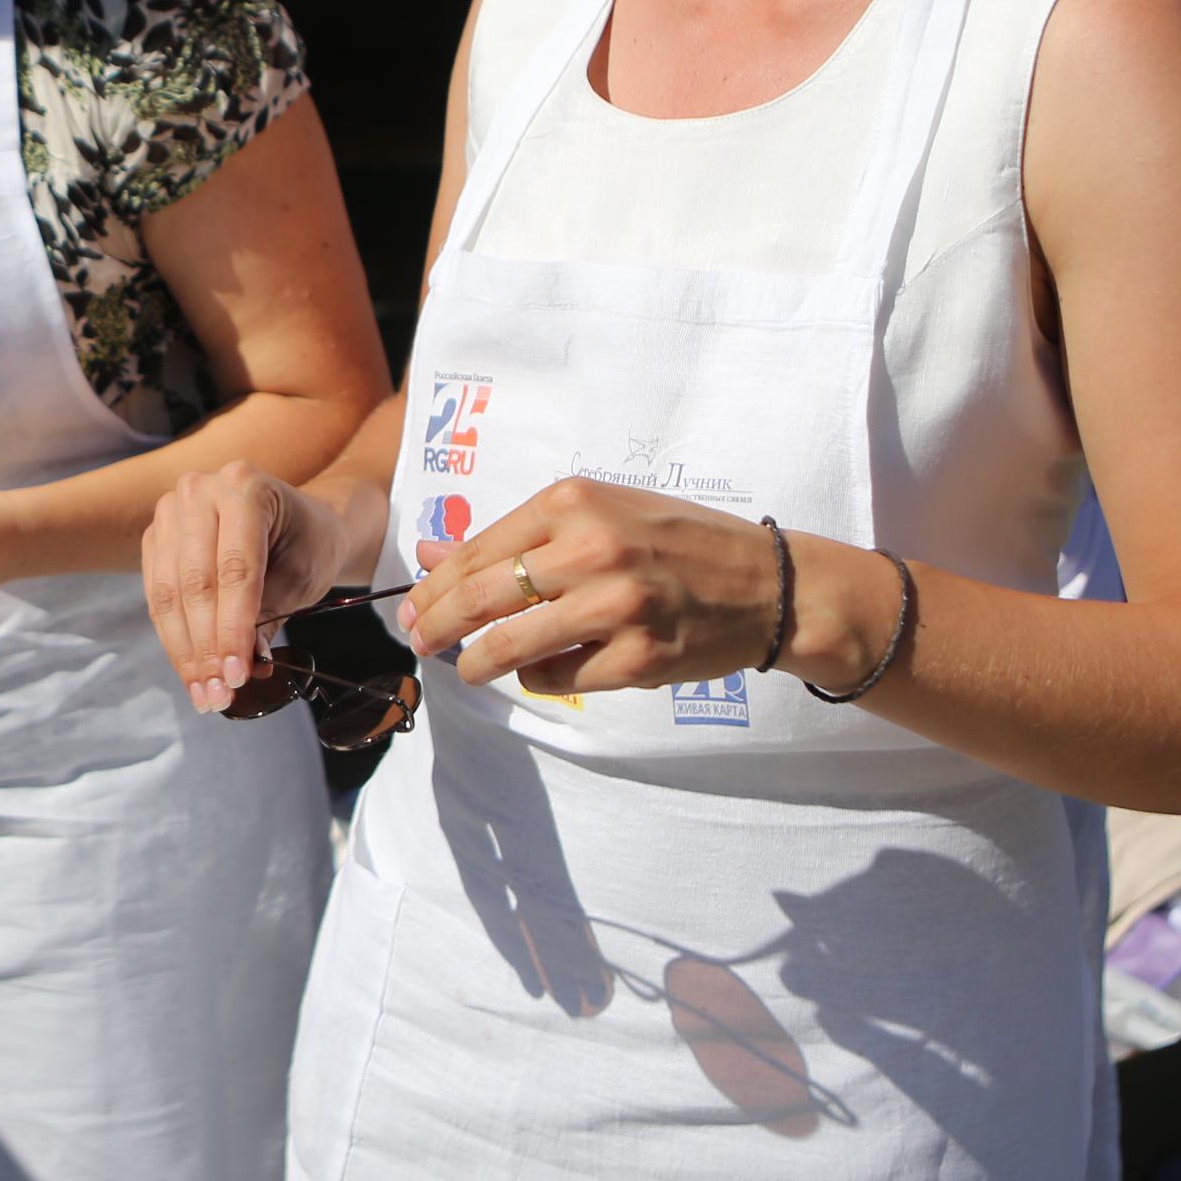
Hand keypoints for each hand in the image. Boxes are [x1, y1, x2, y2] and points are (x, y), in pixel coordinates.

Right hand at [141, 461, 347, 713]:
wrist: (296, 521)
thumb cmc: (307, 543)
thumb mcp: (303, 577)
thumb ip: (270, 616)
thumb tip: (243, 667)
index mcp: (246, 486)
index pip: (235, 568)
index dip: (233, 628)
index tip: (237, 675)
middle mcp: (200, 491)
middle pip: (195, 583)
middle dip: (206, 647)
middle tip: (219, 694)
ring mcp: (171, 512)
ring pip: (169, 594)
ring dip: (185, 652)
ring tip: (205, 694)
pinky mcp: (156, 538)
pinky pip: (157, 597)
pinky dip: (174, 639)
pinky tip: (191, 672)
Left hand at [400, 477, 790, 697]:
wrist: (765, 584)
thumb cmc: (677, 542)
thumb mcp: (600, 513)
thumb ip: (517, 536)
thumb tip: (431, 552)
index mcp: (574, 503)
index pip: (476, 551)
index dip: (434, 586)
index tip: (414, 606)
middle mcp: (591, 549)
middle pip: (480, 598)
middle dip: (436, 625)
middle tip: (420, 641)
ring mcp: (615, 607)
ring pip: (509, 646)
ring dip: (474, 664)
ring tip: (465, 669)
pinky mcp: (636, 659)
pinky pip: (555, 677)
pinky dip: (534, 678)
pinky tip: (535, 671)